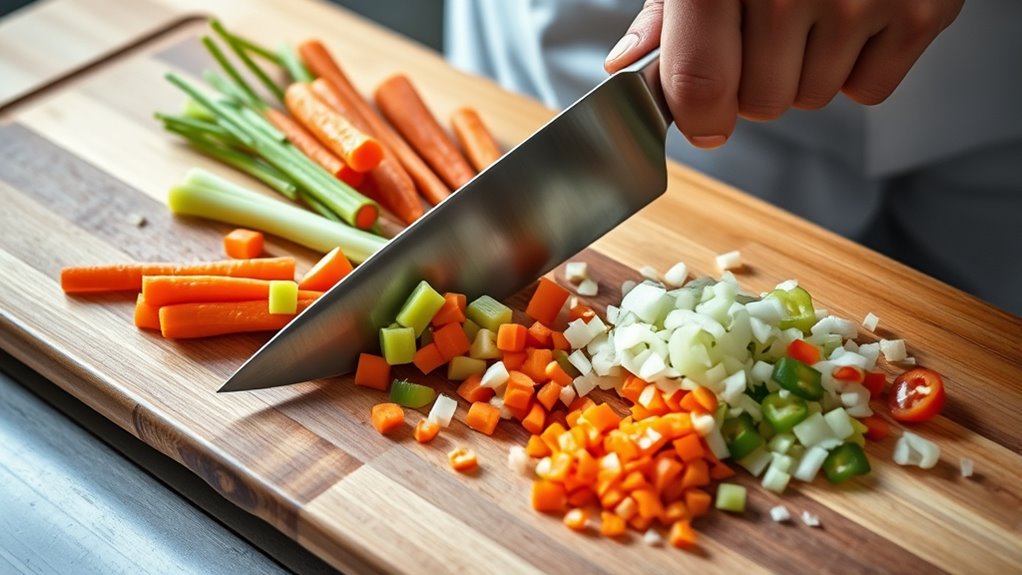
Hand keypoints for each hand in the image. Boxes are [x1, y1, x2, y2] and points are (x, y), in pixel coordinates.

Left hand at [605, 0, 963, 148]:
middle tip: (769, 30)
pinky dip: (859, 65)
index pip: (701, 87)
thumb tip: (624, 65)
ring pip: (813, 98)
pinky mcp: (924, 10)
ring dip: (807, 69)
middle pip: (761, 104)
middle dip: (757, 81)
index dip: (699, 119)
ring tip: (816, 7)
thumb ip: (666, 11)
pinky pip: (868, 89)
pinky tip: (856, 14)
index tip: (704, 120)